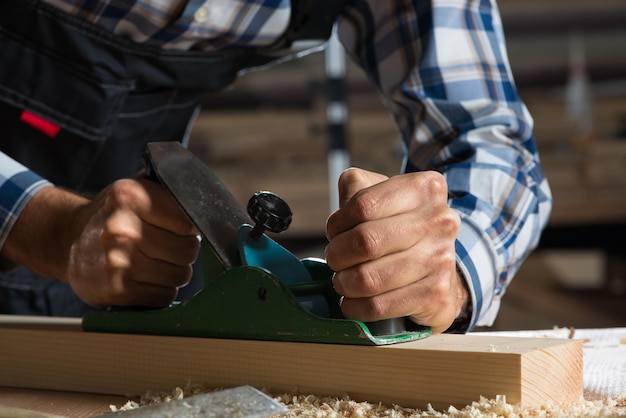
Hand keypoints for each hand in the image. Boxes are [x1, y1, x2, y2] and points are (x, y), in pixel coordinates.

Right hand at [66, 177, 199, 306]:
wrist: (67, 240)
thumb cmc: (112, 215)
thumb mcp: (133, 188)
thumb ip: (167, 190)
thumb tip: (205, 200)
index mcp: (130, 196)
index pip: (189, 220)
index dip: (190, 227)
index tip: (181, 228)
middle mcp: (121, 229)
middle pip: (188, 250)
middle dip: (184, 251)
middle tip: (169, 247)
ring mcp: (118, 262)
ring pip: (180, 275)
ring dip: (174, 272)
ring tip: (156, 262)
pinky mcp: (117, 290)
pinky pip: (165, 296)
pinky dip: (161, 291)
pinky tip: (145, 278)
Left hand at [325, 168, 465, 333]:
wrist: (438, 272)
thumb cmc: (399, 230)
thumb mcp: (382, 197)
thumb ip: (357, 188)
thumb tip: (343, 200)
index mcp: (425, 188)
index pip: (363, 205)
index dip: (338, 224)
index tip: (335, 234)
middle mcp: (440, 220)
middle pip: (365, 241)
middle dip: (337, 255)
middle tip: (335, 261)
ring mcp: (442, 259)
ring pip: (369, 278)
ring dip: (344, 283)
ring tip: (343, 281)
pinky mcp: (436, 295)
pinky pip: (379, 306)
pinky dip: (355, 307)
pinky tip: (352, 302)